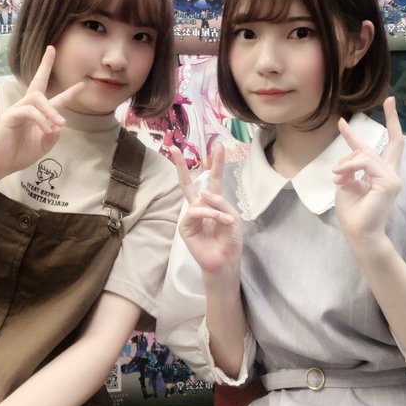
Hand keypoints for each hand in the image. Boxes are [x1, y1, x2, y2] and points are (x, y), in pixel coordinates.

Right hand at [0, 46, 83, 180]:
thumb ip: (52, 136)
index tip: (82, 83)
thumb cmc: (19, 153)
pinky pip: (28, 111)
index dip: (69, 92)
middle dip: (45, 65)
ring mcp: (17, 110)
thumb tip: (59, 125)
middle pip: (37, 82)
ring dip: (51, 110)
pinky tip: (46, 130)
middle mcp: (27, 107)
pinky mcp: (10, 117)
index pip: (54, 98)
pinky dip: (40, 120)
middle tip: (52, 50)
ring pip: (36, 98)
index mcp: (37, 114)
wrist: (0, 164)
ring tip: (59, 124)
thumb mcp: (43, 146)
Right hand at [170, 144, 242, 280]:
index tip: (219, 145)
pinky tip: (219, 223)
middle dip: (181, 165)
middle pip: (188, 182)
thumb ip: (220, 201)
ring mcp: (191, 215)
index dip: (216, 162)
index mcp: (214, 201)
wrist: (225, 261)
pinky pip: (196, 212)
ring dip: (216, 211)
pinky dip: (209, 215)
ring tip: (226, 223)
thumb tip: (203, 192)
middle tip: (173, 148)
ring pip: (199, 200)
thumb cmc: (230, 240)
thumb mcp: (232, 217)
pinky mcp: (185, 226)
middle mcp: (200, 205)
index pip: (214, 178)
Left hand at [332, 97, 402, 246]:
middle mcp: (391, 174)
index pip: (378, 148)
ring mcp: (393, 178)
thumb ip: (349, 168)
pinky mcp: (389, 182)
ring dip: (346, 163)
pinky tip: (342, 177)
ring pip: (366, 155)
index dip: (364, 133)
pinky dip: (350, 167)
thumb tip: (348, 160)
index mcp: (380, 174)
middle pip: (395, 141)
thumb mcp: (346, 183)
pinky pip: (365, 163)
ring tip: (337, 177)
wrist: (358, 233)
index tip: (347, 120)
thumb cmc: (352, 213)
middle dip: (393, 119)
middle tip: (390, 99)